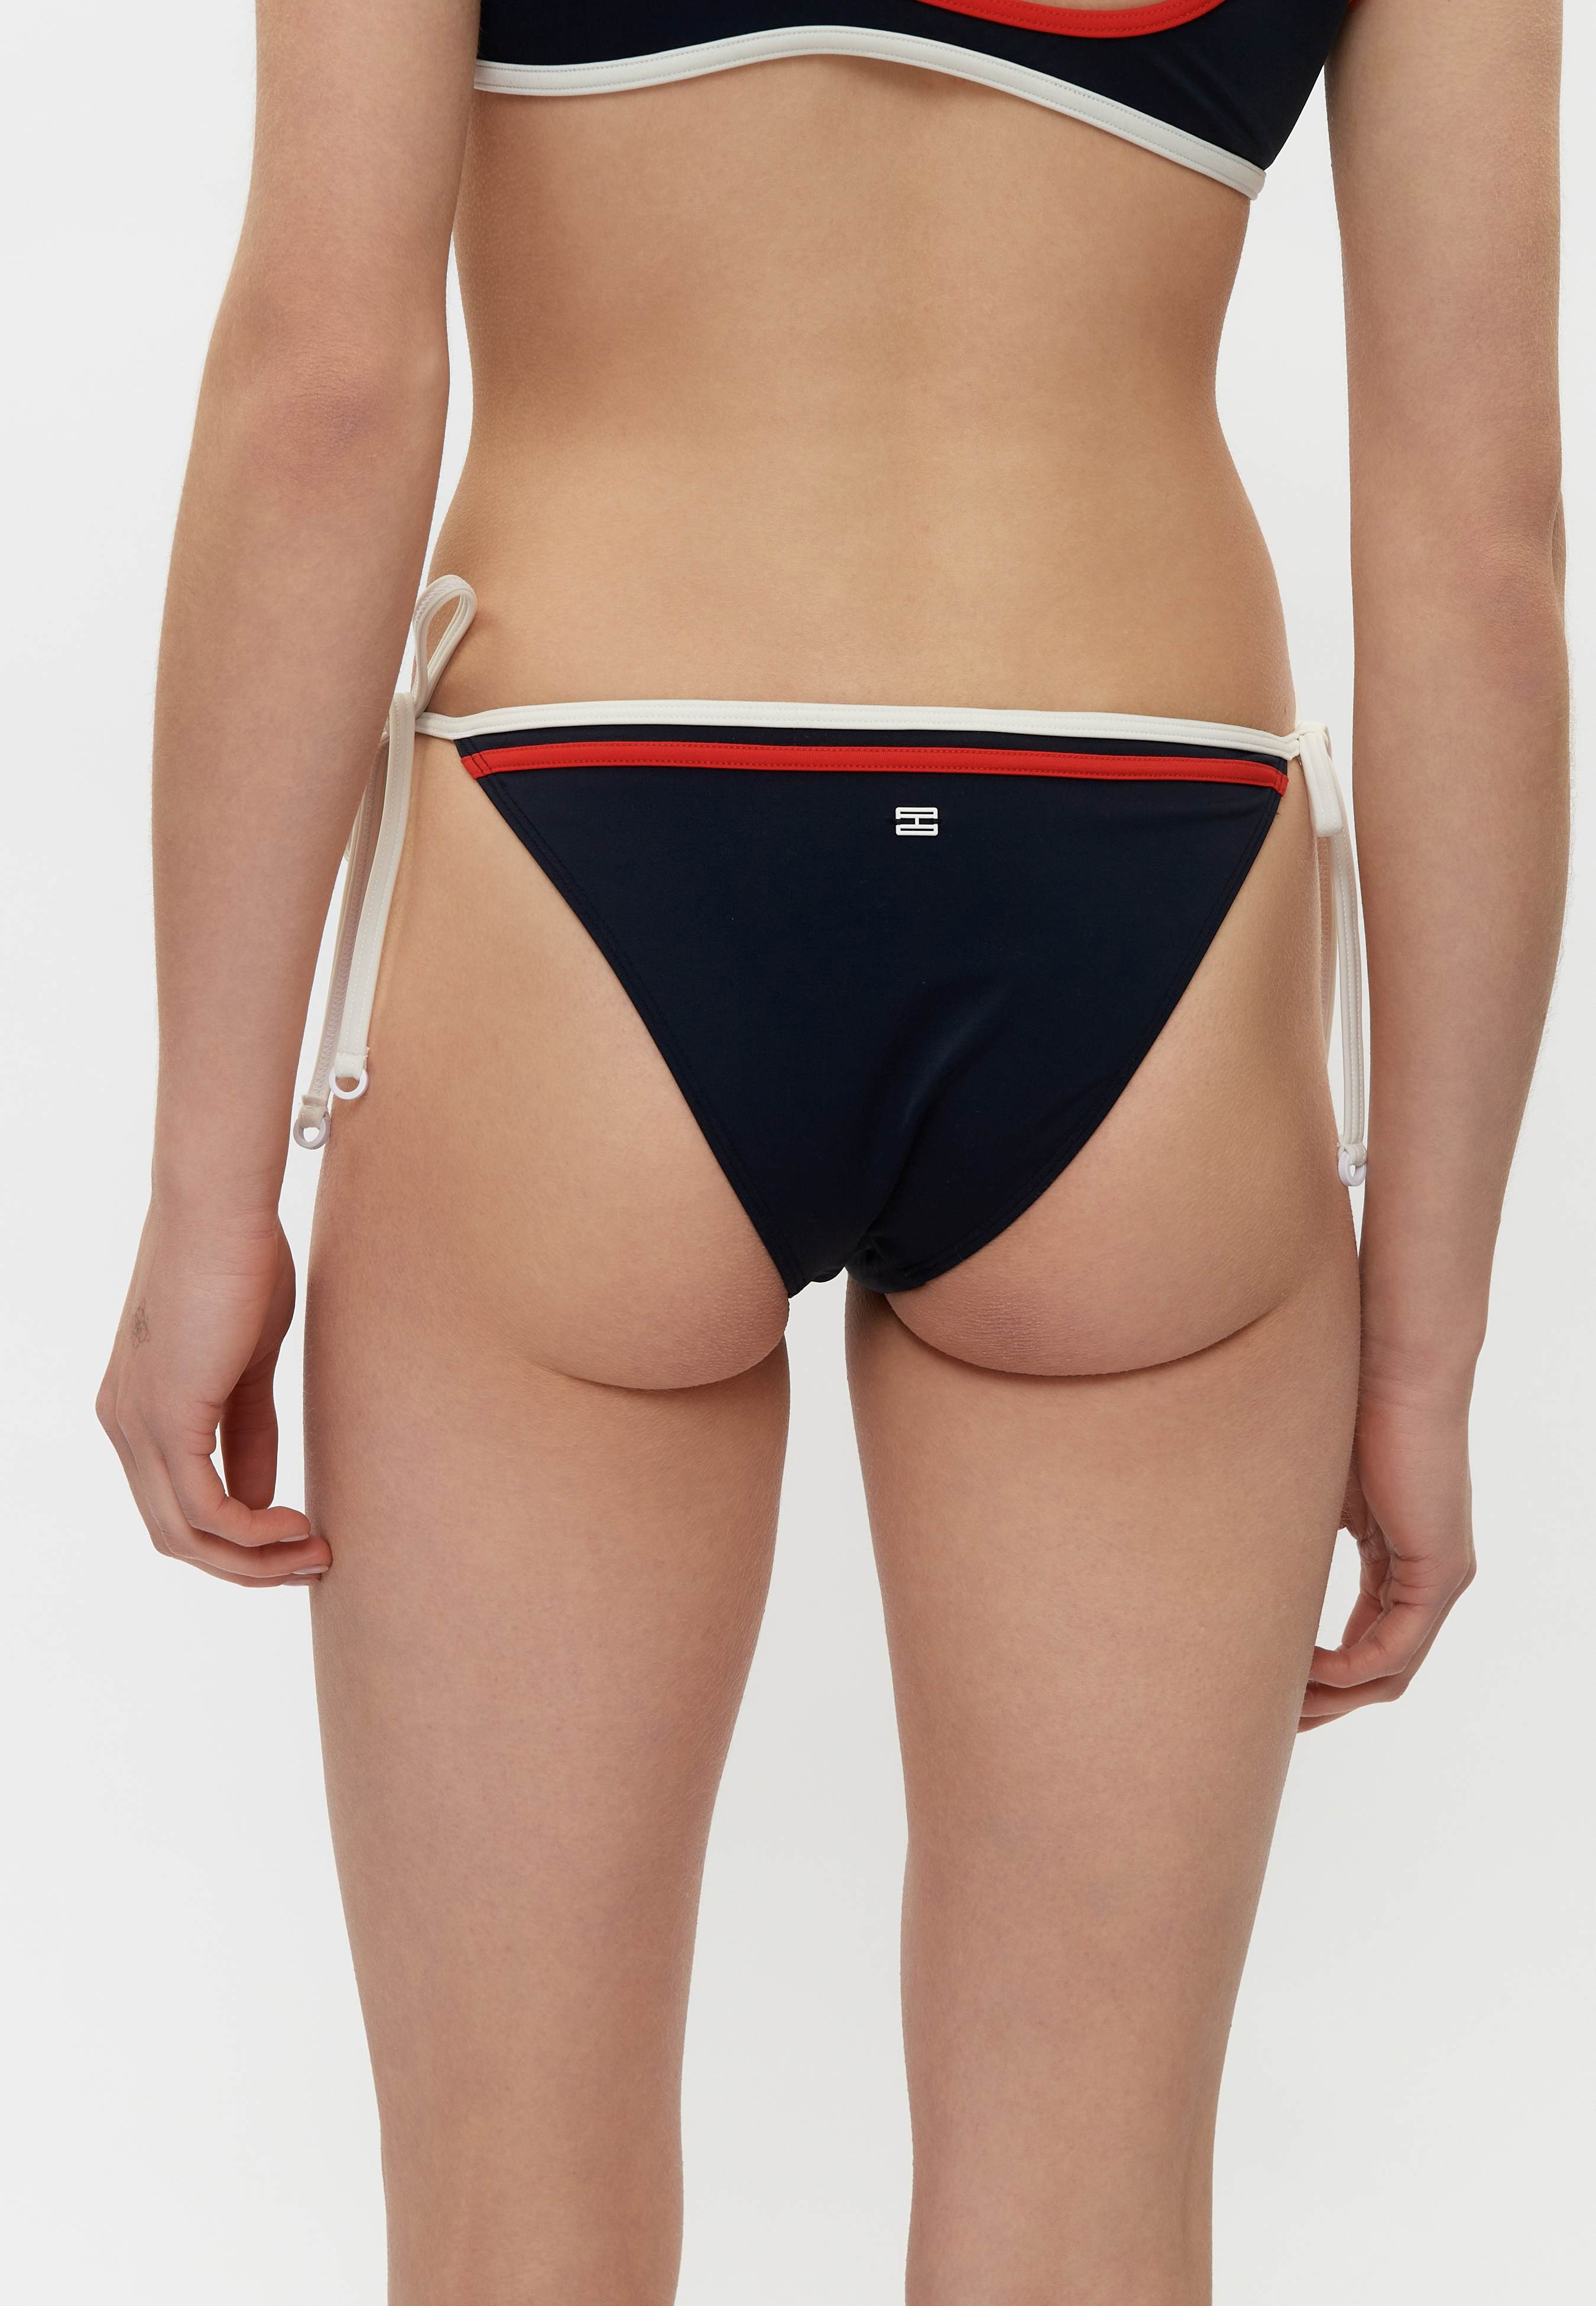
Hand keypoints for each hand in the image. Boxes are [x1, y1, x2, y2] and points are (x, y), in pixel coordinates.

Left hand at [98, 1203, 331, 1585]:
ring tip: (315, 1553)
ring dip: (254, 1559)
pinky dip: (252, 1532)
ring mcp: (136, 1425)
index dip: (237, 1538)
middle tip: (312, 1564)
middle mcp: (122, 1425)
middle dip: (246, 1564)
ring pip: (184, 1533)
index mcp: (137, 1409)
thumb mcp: (249, 1362)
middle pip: (174, 1534)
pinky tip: (296, 1523)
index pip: (176, 1504)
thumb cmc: (240, 1262)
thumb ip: (248, 1429)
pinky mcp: (164, 1419)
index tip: (299, 1539)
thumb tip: (259, 1495)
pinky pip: (203, 1509)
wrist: (220, 1208)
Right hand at [1299, 1381, 1475, 1728]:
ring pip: (1391, 1670)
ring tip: (1282, 1704)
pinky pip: (1396, 1648)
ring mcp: (1441, 1579)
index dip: (1322, 1678)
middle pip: (1382, 1672)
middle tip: (1272, 1722)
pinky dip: (1351, 1668)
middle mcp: (1430, 1579)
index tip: (1272, 1691)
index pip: (1369, 1643)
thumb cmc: (1348, 1412)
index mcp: (1402, 1562)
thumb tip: (1230, 1558)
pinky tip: (1307, 1669)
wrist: (1392, 1369)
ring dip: (1335, 1696)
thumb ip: (1292, 1538)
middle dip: (1326, 1703)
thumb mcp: (1312, 1494)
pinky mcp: (1441, 1571)